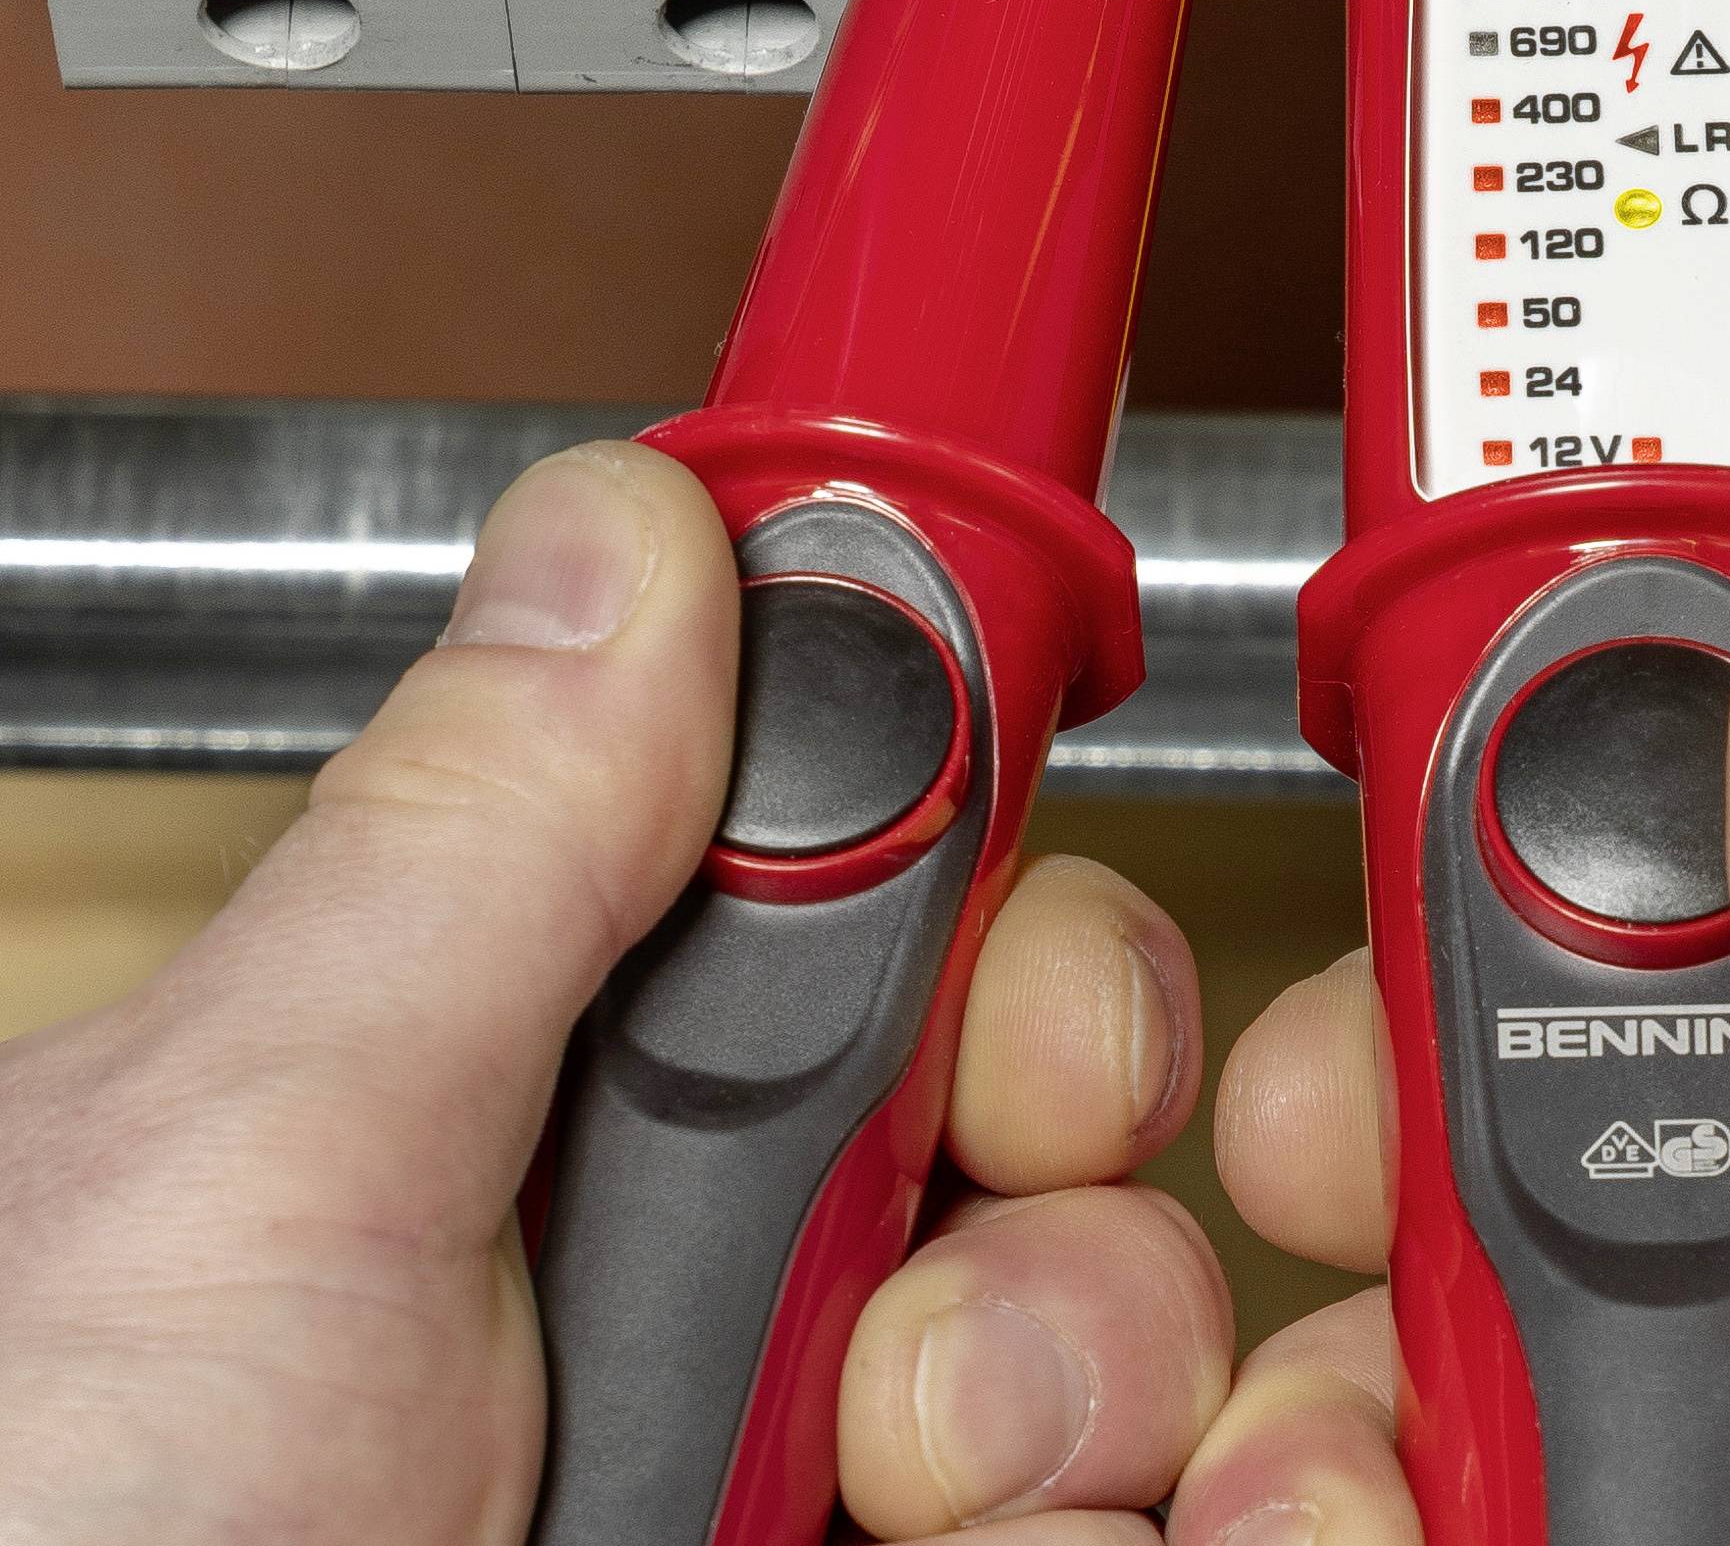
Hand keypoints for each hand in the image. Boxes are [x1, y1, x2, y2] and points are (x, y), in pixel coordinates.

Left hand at [0, 443, 1230, 1545]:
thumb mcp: (238, 1193)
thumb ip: (475, 845)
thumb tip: (634, 527)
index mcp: (541, 1138)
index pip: (906, 917)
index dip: (1019, 930)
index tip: (1031, 1025)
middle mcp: (705, 1321)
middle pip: (1078, 1141)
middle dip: (1076, 1194)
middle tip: (917, 1341)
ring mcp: (820, 1503)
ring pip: (1167, 1365)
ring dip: (1117, 1409)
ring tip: (921, 1515)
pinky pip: (1195, 1535)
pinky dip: (1248, 1537)